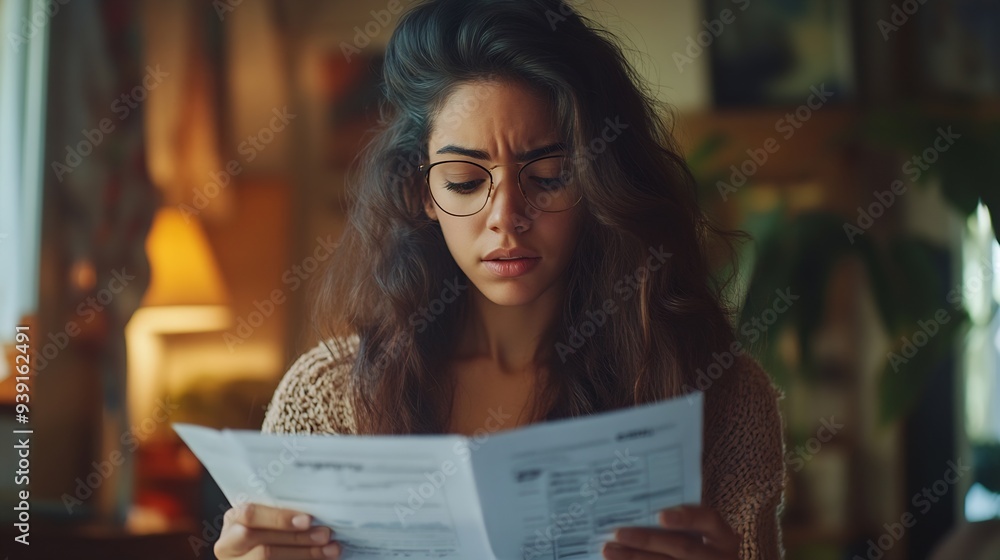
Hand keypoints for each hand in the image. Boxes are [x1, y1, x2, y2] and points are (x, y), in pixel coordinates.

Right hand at [215, 503, 341, 558]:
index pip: (250, 516)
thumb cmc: (265, 526)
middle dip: (298, 541)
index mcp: (233, 521)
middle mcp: (229, 546)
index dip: (279, 519)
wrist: (253, 549)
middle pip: (263, 547)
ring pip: (269, 559)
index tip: (308, 519)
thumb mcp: (265, 514)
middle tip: (325, 534)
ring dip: (306, 555)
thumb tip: (316, 505)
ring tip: (331, 549)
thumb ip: (280, 509)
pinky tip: (323, 558)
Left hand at [602, 505, 738, 559]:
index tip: (660, 515)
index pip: (708, 520)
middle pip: (682, 547)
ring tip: (608, 550)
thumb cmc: (700, 545)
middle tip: (618, 532)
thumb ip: (679, 520)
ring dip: (634, 559)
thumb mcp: (701, 533)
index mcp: (723, 537)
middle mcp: (719, 557)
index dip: (686, 517)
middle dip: (647, 540)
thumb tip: (639, 505)